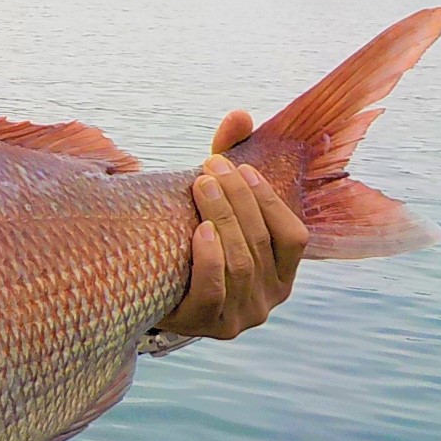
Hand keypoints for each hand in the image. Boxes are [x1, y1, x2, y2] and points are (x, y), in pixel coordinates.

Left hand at [158, 110, 308, 339]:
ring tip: (201, 185)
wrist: (147, 285)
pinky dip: (210, 259)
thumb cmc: (192, 236)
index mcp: (282, 271)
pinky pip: (213, 292)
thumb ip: (230, 158)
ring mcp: (240, 316)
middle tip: (209, 168)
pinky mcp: (207, 326)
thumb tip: (239, 114)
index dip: (270, 200)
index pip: (293, 236)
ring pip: (239, 263)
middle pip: (260, 243)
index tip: (242, 167)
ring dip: (222, 218)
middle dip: (236, 199)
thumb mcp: (215, 201)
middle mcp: (268, 298)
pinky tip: (200, 231)